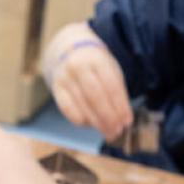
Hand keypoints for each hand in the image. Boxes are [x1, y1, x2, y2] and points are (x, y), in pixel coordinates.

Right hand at [45, 25, 132, 141]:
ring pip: (82, 105)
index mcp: (97, 59)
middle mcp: (78, 67)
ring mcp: (65, 77)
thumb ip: (117, 92)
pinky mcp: (56, 88)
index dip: (120, 105)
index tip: (127, 121)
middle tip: (117, 131)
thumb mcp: (110, 69)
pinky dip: (80, 120)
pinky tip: (91, 125)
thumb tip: (123, 119)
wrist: (69, 51)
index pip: (111, 85)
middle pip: (95, 96)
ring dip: (97, 122)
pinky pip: (67, 109)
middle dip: (108, 117)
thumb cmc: (95, 65)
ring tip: (108, 132)